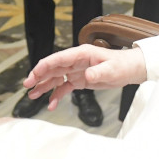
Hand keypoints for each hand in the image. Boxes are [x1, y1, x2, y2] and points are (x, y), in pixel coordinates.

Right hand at [21, 44, 147, 111]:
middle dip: (39, 76)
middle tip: (27, 86)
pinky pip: (64, 87)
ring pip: (55, 78)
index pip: (57, 59)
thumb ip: (98, 72)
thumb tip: (87, 76)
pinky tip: (51, 104)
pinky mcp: (80, 80)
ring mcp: (76, 71)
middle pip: (52, 68)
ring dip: (44, 86)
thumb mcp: (111, 69)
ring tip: (33, 95)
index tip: (33, 76)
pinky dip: (57, 95)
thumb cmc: (122, 65)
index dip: (43, 67)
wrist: (130, 70)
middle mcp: (75, 61)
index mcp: (80, 54)